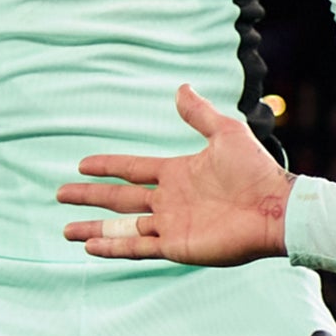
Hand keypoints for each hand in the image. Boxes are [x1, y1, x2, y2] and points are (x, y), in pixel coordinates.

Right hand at [58, 84, 294, 263]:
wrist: (275, 208)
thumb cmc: (256, 171)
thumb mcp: (225, 133)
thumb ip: (199, 114)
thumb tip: (182, 88)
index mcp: (177, 173)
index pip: (132, 169)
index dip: (107, 167)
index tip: (81, 165)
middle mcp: (170, 200)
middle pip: (120, 198)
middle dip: (90, 197)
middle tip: (60, 194)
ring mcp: (171, 224)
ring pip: (123, 227)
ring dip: (95, 227)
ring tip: (66, 229)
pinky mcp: (177, 245)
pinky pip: (138, 248)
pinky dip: (113, 247)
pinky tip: (90, 246)